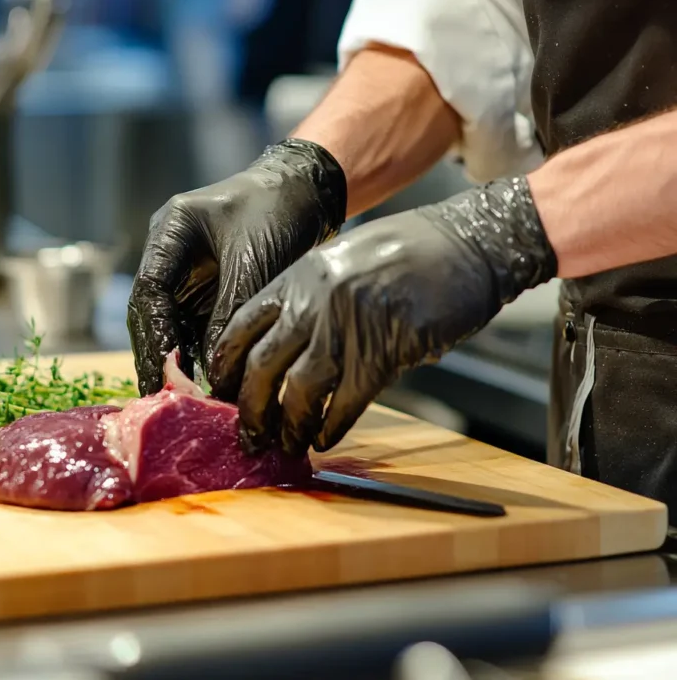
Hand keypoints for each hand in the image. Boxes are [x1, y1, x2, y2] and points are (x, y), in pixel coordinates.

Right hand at [127, 139, 347, 395]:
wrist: (311, 189)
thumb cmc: (281, 210)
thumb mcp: (254, 260)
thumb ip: (230, 312)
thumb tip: (213, 370)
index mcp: (171, 231)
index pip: (149, 291)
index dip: (152, 335)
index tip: (162, 371)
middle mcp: (171, 255)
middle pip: (151, 313)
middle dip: (158, 355)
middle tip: (163, 397)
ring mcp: (188, 274)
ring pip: (171, 326)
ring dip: (178, 361)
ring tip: (184, 400)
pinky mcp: (208, 291)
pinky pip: (195, 329)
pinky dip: (199, 356)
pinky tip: (206, 385)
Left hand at [209, 176, 557, 455]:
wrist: (468, 242)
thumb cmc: (409, 250)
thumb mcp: (342, 260)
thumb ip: (309, 297)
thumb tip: (285, 345)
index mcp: (300, 275)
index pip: (243, 323)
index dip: (227, 363)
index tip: (220, 389)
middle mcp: (316, 300)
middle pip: (263, 364)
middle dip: (249, 408)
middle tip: (247, 435)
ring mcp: (349, 326)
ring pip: (300, 391)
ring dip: (289, 426)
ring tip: (285, 446)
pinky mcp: (387, 351)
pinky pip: (347, 402)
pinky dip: (332, 426)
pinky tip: (324, 439)